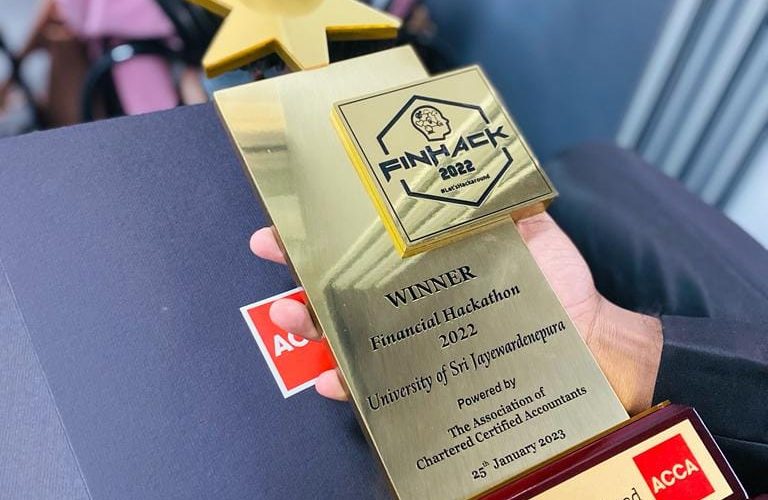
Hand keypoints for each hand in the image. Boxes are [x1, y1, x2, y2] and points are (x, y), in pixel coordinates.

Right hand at [250, 213, 662, 413]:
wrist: (586, 337)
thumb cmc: (557, 281)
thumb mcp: (525, 225)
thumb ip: (494, 199)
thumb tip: (471, 155)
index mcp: (422, 258)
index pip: (360, 241)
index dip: (316, 233)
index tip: (280, 226)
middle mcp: (410, 297)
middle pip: (340, 289)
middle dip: (300, 278)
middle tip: (278, 270)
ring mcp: (413, 339)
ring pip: (347, 335)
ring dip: (312, 328)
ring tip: (296, 318)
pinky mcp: (424, 378)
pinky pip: (378, 385)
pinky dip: (350, 386)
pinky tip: (334, 380)